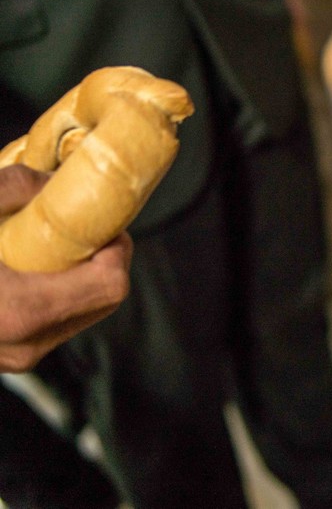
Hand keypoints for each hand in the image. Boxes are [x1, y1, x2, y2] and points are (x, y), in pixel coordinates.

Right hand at [0, 165, 131, 372]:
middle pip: (105, 298)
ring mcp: (16, 357)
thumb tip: (49, 180)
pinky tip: (27, 260)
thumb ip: (9, 189)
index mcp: (20, 313)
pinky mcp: (8, 355)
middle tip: (78, 221)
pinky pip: (55, 319)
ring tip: (48, 238)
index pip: (111, 284)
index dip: (115, 246)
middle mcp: (24, 346)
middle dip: (99, 255)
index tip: (99, 217)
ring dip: (77, 271)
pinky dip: (54, 287)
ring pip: (82, 310)